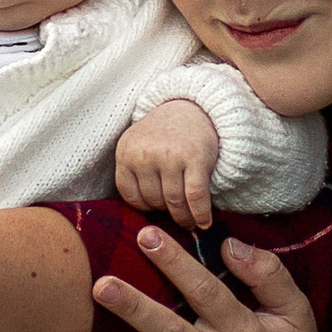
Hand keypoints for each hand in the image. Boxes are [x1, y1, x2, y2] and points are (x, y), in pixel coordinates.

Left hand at [114, 97, 224, 231]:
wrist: (193, 107)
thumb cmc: (165, 136)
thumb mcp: (139, 147)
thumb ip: (136, 175)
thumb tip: (147, 224)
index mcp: (126, 151)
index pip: (131, 197)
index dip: (146, 208)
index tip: (158, 211)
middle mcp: (144, 153)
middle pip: (154, 201)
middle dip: (167, 213)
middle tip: (178, 216)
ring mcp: (169, 155)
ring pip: (174, 202)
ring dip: (184, 218)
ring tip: (191, 224)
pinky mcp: (194, 158)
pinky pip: (195, 196)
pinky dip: (201, 213)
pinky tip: (205, 222)